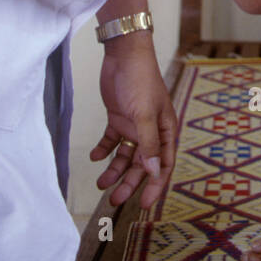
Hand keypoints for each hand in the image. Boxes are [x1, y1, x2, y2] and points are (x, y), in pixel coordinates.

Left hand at [91, 33, 175, 208]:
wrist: (124, 54)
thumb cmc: (141, 81)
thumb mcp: (144, 115)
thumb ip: (148, 145)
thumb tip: (154, 172)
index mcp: (165, 130)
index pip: (163, 165)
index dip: (155, 186)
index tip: (144, 206)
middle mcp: (151, 131)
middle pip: (142, 164)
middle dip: (129, 183)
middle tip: (114, 200)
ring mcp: (134, 125)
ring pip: (125, 156)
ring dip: (114, 170)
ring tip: (100, 183)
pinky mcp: (118, 117)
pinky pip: (111, 141)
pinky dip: (103, 150)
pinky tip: (95, 157)